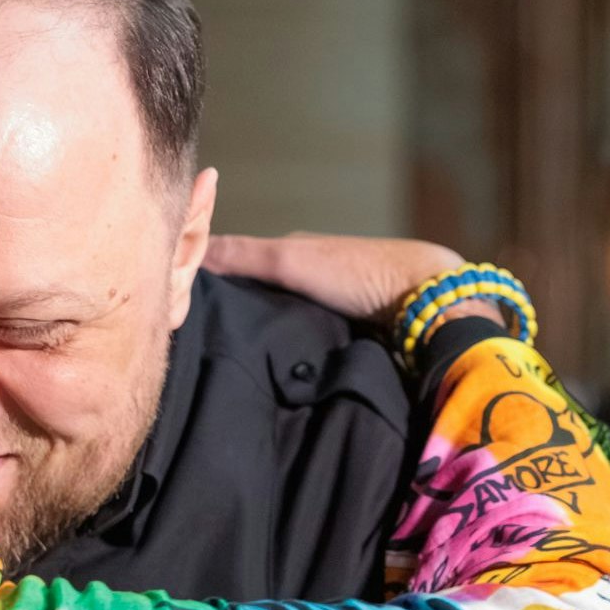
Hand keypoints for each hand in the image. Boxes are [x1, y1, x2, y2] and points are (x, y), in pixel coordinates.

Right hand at [204, 232, 488, 325]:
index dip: (215, 278)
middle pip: (265, 291)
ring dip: (266, 329)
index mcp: (298, 251)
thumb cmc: (357, 273)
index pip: (244, 263)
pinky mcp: (352, 329)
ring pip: (287, 315)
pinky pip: (309, 335)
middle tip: (204, 334)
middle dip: (239, 307)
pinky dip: (290, 342)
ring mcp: (335, 302)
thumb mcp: (291, 260)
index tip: (185, 299)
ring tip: (236, 351)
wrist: (425, 300)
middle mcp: (315, 272)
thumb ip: (243, 256)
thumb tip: (189, 250)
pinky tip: (278, 359)